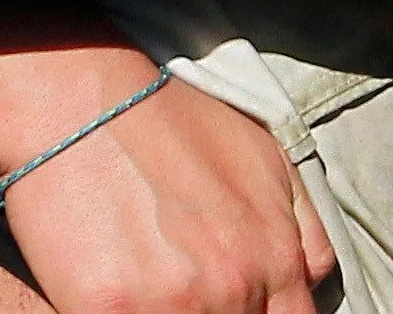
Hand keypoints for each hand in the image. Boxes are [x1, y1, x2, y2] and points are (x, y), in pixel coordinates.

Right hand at [0, 56, 334, 313]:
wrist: (82, 101)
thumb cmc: (168, 121)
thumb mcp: (265, 157)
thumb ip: (302, 228)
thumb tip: (310, 279)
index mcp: (273, 257)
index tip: (240, 304)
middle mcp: (234, 288)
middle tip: (184, 286)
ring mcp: (174, 304)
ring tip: (150, 287)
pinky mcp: (111, 311)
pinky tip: (115, 294)